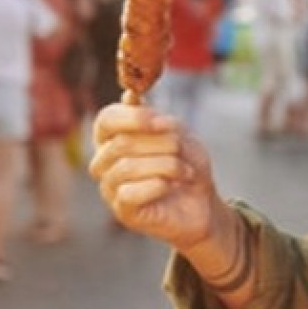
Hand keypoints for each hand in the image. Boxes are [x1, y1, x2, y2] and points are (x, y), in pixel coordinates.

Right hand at [90, 103, 221, 251]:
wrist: (202, 204)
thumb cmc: (185, 166)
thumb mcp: (176, 134)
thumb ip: (153, 117)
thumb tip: (129, 97)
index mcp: (113, 138)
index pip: (106, 119)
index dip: (133, 118)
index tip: (160, 122)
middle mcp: (104, 162)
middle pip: (121, 143)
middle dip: (160, 143)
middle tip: (181, 149)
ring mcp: (110, 187)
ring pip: (127, 167)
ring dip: (165, 165)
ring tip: (185, 171)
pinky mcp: (122, 211)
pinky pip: (130, 193)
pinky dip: (158, 186)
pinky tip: (171, 187)